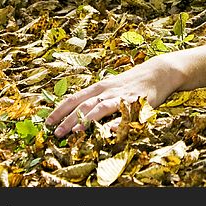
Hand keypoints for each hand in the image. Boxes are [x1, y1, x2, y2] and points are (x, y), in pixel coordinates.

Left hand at [46, 56, 182, 137]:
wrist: (158, 72)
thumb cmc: (132, 81)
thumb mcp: (111, 86)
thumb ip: (96, 97)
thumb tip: (76, 111)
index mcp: (99, 87)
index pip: (75, 98)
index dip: (60, 110)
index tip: (47, 122)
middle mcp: (107, 91)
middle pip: (84, 105)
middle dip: (68, 119)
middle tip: (55, 133)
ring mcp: (121, 97)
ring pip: (100, 108)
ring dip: (86, 120)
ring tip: (75, 132)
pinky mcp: (136, 103)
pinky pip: (124, 114)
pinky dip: (115, 123)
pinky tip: (107, 131)